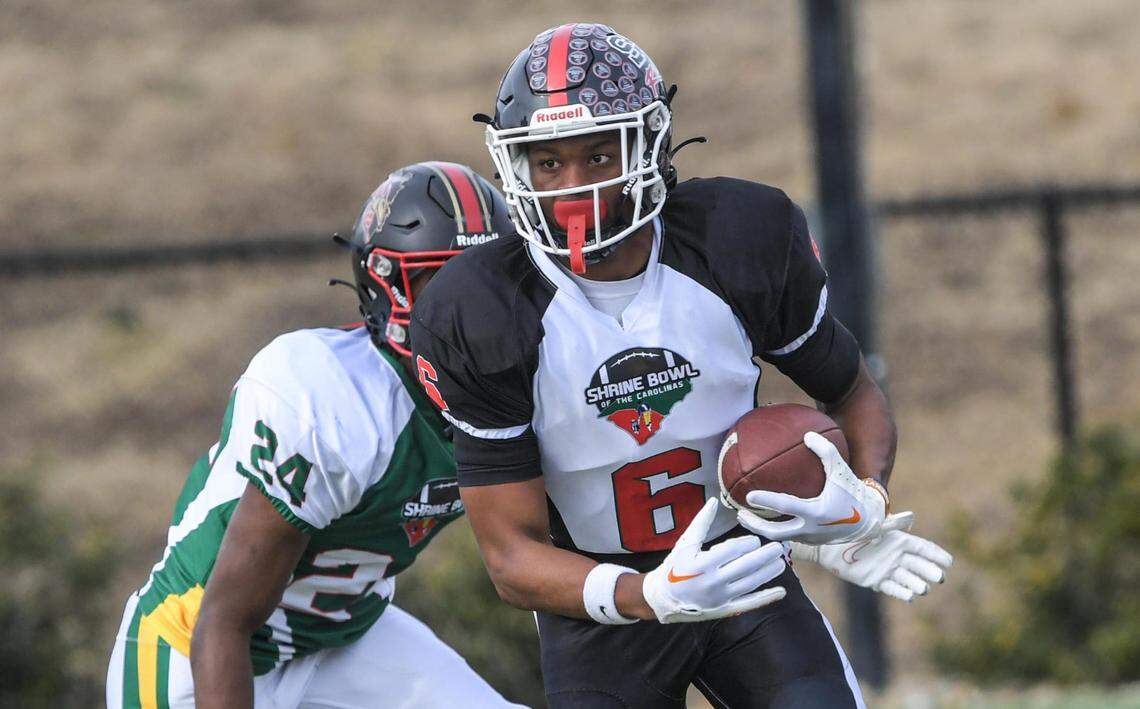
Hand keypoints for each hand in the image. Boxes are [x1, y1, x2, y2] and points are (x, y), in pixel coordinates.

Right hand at [642, 498, 786, 622]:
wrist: (663, 598)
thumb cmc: (674, 566)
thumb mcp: (685, 543)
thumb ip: (701, 522)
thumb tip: (714, 501)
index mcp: (702, 563)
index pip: (732, 550)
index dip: (747, 543)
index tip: (754, 540)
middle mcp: (713, 582)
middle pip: (746, 566)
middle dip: (764, 556)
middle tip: (778, 547)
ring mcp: (720, 598)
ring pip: (750, 584)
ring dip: (768, 573)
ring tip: (781, 563)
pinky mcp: (724, 610)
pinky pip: (748, 604)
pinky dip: (765, 598)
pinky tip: (780, 592)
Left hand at [736, 432, 887, 543]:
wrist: (868, 519)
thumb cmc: (852, 491)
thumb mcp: (841, 469)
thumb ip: (825, 451)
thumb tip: (807, 434)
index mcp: (817, 511)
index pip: (786, 506)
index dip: (767, 501)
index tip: (749, 496)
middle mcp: (811, 529)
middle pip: (775, 532)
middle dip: (754, 525)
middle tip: (739, 513)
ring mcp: (809, 538)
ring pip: (779, 537)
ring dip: (761, 529)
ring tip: (745, 518)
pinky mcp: (810, 542)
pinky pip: (787, 536)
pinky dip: (774, 529)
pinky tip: (764, 519)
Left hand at [790, 512, 952, 601]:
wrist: (830, 545)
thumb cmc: (854, 530)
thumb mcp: (874, 526)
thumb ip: (892, 524)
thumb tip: (911, 516)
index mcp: (899, 540)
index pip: (923, 548)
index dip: (936, 555)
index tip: (949, 562)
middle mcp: (896, 556)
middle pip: (918, 565)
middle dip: (930, 571)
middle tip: (939, 578)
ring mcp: (887, 569)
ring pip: (908, 579)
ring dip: (916, 584)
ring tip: (923, 588)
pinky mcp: (876, 581)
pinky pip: (892, 588)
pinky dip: (901, 592)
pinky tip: (909, 596)